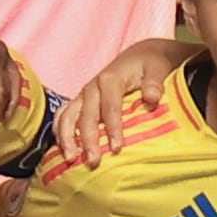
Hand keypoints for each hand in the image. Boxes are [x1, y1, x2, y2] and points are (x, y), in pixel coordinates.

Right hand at [61, 35, 187, 164]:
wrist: (140, 55)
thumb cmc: (150, 64)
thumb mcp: (157, 68)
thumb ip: (154, 83)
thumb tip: (152, 98)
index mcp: (109, 79)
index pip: (109, 108)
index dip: (112, 128)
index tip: (117, 149)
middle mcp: (92, 87)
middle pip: (86, 116)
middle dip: (88, 140)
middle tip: (93, 161)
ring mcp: (83, 95)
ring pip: (67, 116)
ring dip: (67, 138)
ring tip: (70, 159)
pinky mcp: (79, 101)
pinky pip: (63, 116)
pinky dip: (60, 132)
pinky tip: (63, 150)